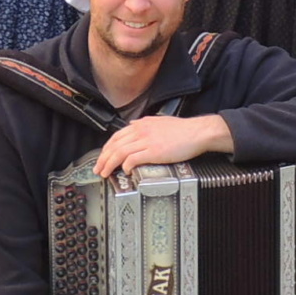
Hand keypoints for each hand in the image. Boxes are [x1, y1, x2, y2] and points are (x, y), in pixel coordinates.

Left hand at [95, 112, 234, 178]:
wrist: (198, 132)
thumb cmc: (183, 129)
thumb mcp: (160, 121)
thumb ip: (145, 124)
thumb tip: (132, 126)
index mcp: (141, 124)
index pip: (116, 136)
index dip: (106, 148)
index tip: (102, 157)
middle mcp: (141, 131)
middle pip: (114, 145)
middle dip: (103, 158)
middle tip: (98, 169)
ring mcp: (147, 141)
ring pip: (119, 152)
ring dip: (109, 164)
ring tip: (105, 173)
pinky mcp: (154, 152)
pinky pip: (133, 159)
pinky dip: (125, 166)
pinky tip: (124, 171)